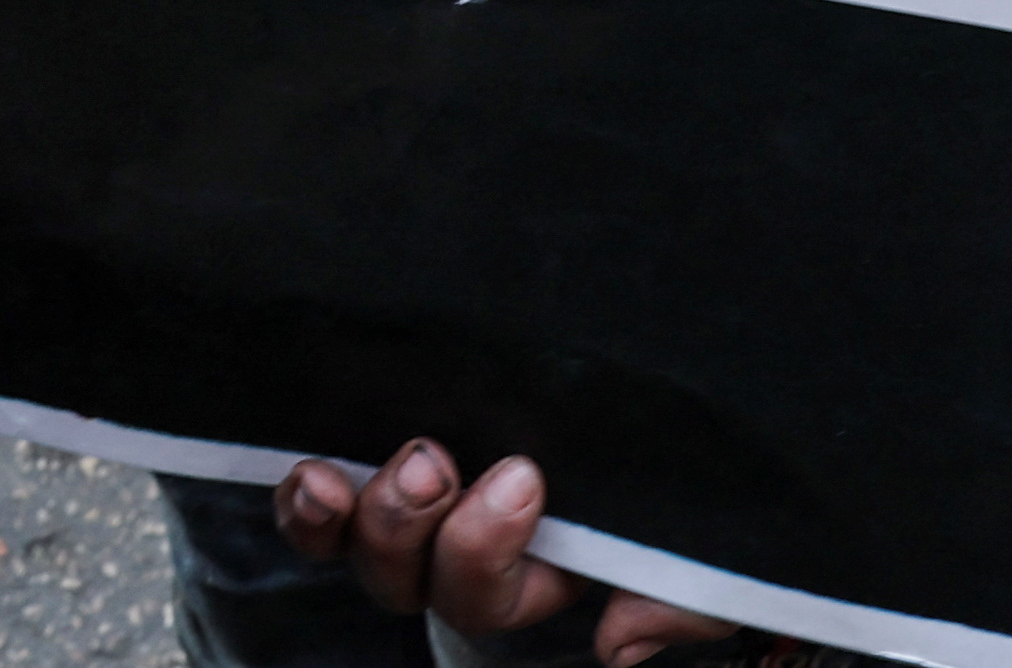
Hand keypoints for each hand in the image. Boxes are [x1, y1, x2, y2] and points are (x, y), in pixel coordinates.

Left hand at [277, 448, 749, 662]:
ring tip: (335, 477)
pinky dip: (305, 501)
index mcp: (541, 569)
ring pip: (356, 546)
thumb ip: (679, 595)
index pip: (492, 599)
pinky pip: (323, 505)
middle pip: (412, 581)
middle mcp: (465, 548)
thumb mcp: (706, 536)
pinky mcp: (375, 447)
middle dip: (411, 529)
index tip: (524, 478)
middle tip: (433, 462)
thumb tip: (617, 640)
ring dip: (341, 520)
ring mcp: (415, 504)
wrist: (670, 372)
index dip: (488, 553)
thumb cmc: (689, 463)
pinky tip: (309, 472)